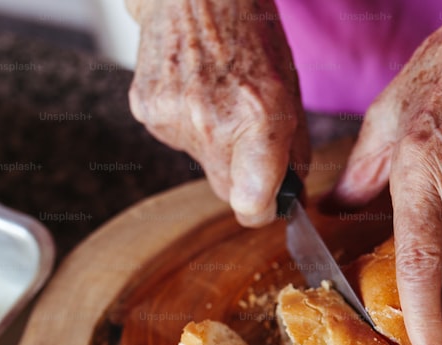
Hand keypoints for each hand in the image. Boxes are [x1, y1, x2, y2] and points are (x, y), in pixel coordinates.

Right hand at [127, 0, 308, 225]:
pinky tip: (195, 91)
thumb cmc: (251, 36)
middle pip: (226, 191)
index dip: (263, 210)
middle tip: (248, 140)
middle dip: (241, 177)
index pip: (252, 205)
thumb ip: (293, 152)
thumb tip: (291, 195)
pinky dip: (188, 126)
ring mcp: (174, 118)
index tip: (269, 203)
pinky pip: (177, 140)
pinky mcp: (147, 111)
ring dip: (214, 147)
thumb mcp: (290, 93)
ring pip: (202, 165)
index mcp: (258, 120)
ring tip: (218, 99)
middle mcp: (213, 124)